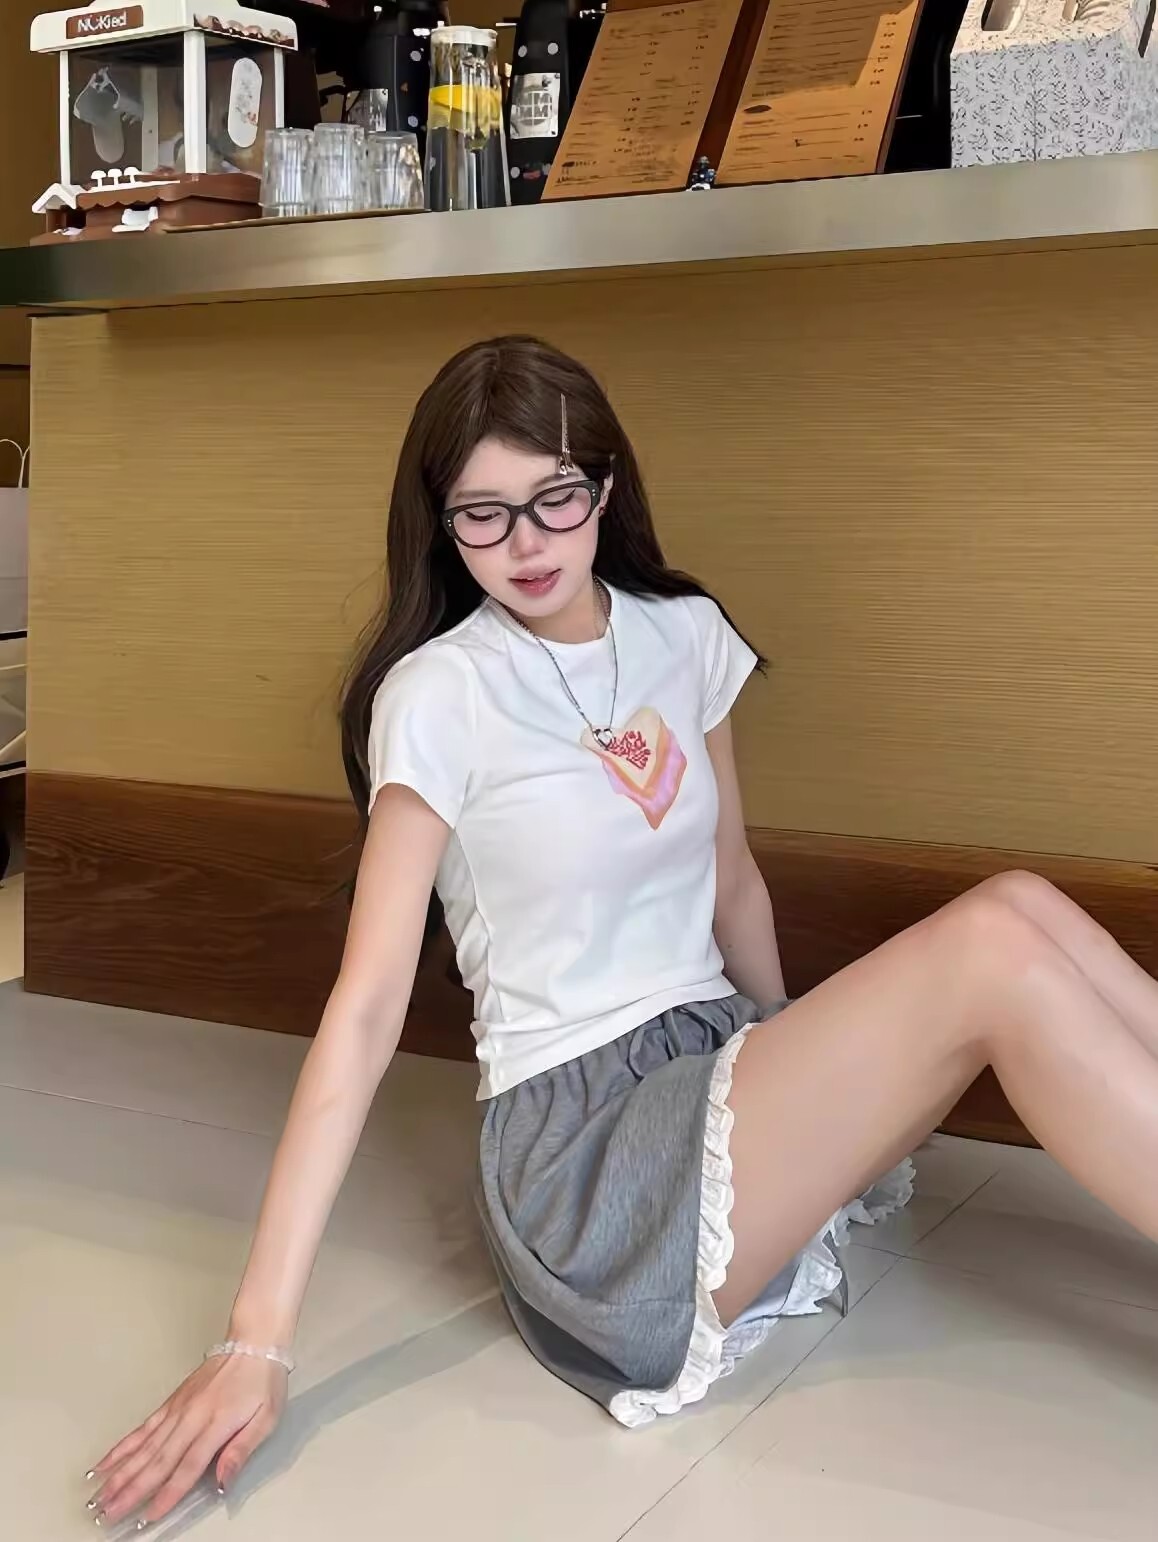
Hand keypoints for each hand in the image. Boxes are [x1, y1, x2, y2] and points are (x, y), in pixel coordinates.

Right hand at [87, 1352, 287, 1528]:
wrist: (252, 1341)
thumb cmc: (263, 1381)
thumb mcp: (267, 1417)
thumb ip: (241, 1451)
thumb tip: (223, 1483)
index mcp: (216, 1424)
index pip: (187, 1466)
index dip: (167, 1494)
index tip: (148, 1518)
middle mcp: (191, 1417)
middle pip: (157, 1461)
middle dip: (130, 1491)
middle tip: (107, 1514)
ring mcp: (177, 1409)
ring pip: (143, 1447)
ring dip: (119, 1474)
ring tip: (98, 1496)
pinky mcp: (171, 1402)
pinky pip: (142, 1428)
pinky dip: (121, 1447)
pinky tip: (104, 1463)